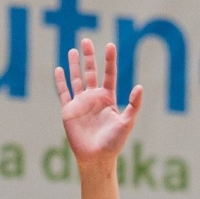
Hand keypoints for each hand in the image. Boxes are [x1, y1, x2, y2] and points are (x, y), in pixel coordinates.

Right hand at [54, 38, 141, 172]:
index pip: (108, 75)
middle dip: (89, 57)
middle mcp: (94, 98)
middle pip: (91, 72)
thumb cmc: (113, 143)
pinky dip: (60, 81)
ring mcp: (81, 103)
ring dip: (74, 65)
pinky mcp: (69, 110)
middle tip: (86, 41)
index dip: (109, 60)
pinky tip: (59, 69)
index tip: (110, 45)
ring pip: (76, 79)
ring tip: (73, 50)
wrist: (96, 158)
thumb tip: (140, 87)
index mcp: (108, 99)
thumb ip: (133, 105)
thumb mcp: (127, 123)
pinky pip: (63, 92)